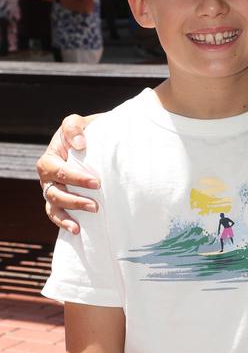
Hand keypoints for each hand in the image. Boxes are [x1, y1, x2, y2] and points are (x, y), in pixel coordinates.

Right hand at [36, 116, 99, 234]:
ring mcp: (51, 190)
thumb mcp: (77, 123)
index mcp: (49, 158)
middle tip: (96, 204)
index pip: (59, 171)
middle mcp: (47, 177)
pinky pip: (55, 214)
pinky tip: (76, 229)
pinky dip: (64, 222)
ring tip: (92, 214)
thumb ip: (74, 128)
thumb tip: (80, 145)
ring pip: (55, 205)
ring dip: (72, 211)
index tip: (96, 182)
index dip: (76, 178)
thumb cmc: (82, 132)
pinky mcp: (58, 200)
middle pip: (55, 192)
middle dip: (75, 199)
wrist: (89, 141)